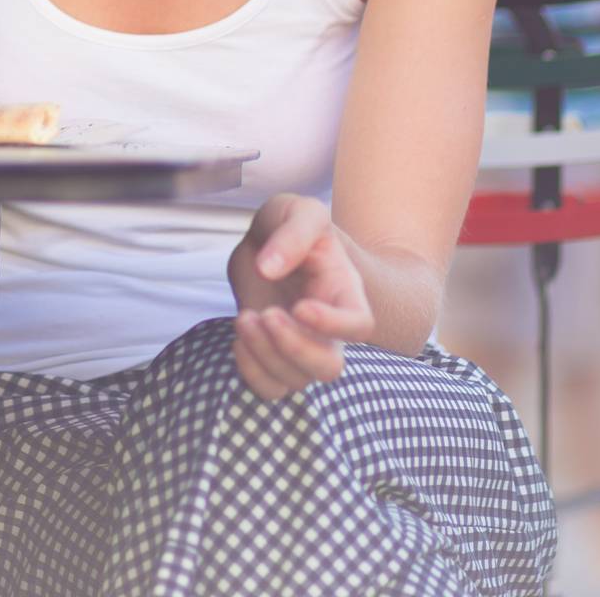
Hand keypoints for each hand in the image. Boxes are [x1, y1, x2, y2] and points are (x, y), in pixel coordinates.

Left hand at [226, 194, 374, 398]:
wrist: (267, 240)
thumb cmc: (290, 223)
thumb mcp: (297, 210)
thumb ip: (292, 234)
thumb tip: (269, 270)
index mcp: (343, 291)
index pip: (359, 325)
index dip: (333, 325)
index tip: (300, 306)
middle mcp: (327, 327)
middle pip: (329, 367)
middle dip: (294, 348)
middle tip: (266, 313)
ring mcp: (300, 345)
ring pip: (295, 380)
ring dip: (265, 354)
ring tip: (244, 317)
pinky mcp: (272, 355)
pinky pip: (269, 388)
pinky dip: (251, 372)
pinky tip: (240, 335)